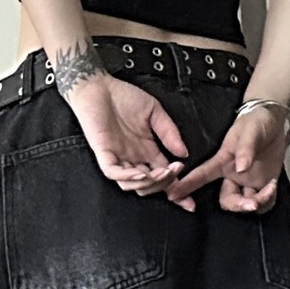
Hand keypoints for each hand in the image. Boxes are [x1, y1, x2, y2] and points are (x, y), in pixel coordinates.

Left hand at [64, 74, 187, 191]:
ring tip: (162, 173)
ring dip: (149, 182)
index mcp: (147, 151)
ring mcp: (118, 158)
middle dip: (165, 184)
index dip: (176, 190)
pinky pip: (113, 173)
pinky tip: (141, 173)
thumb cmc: (124, 97)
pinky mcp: (104, 153)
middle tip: (175, 173)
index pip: (164, 177)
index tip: (190, 202)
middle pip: (150, 185)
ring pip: (133, 185)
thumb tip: (184, 153)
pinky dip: (128, 177)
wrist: (98, 86)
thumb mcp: (155, 112)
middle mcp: (134, 158)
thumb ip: (169, 132)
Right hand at [166, 102, 289, 213]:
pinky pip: (263, 202)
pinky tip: (272, 186)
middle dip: (238, 205)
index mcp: (222, 161)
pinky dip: (268, 200)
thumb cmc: (257, 121)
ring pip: (244, 203)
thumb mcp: (250, 130)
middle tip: (252, 203)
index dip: (187, 186)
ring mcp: (247, 180)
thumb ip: (244, 148)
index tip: (174, 195)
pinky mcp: (263, 183)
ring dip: (256, 204)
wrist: (275, 121)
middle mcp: (232, 174)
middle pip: (227, 199)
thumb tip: (241, 168)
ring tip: (268, 189)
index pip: (202, 175)